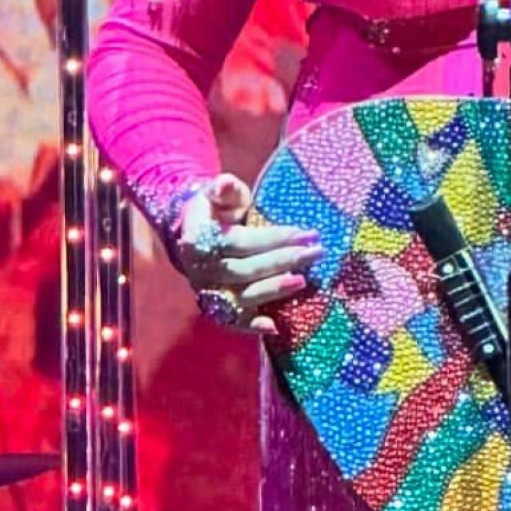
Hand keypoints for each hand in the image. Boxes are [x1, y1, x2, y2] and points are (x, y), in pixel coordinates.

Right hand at [176, 172, 321, 333]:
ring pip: (241, 296)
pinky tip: (274, 327)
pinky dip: (251, 325)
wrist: (194, 231)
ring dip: (273, 290)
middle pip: (245, 270)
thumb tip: (224, 184)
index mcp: (199, 239)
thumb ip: (223, 188)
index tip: (306, 233)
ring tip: (302, 281)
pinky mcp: (215, 307)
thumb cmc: (216, 208)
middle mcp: (200, 269)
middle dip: (284, 261)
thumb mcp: (218, 193)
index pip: (242, 242)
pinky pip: (232, 320)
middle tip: (316, 252)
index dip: (275, 238)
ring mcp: (207, 291)